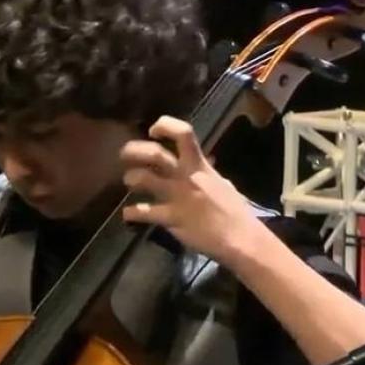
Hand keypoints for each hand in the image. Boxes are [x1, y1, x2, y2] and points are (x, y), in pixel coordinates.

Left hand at [120, 115, 267, 263]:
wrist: (240, 238)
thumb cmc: (234, 211)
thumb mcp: (222, 183)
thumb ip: (207, 171)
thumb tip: (205, 160)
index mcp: (199, 165)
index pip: (183, 134)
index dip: (164, 126)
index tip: (153, 130)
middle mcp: (186, 176)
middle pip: (155, 153)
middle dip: (134, 150)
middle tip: (125, 155)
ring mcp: (177, 197)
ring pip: (144, 179)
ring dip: (130, 178)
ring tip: (129, 181)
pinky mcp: (171, 218)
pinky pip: (144, 213)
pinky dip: (131, 213)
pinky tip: (128, 214)